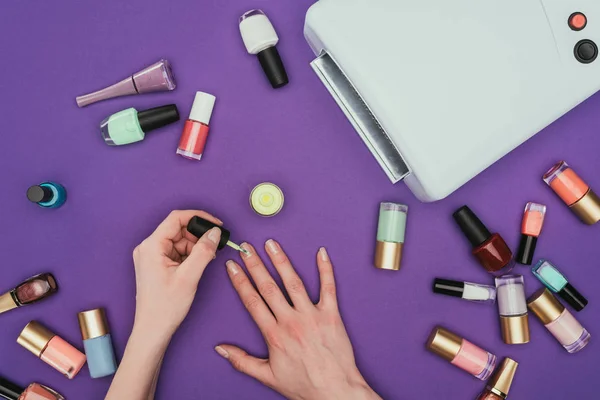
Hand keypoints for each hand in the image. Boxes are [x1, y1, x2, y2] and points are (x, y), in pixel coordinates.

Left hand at [132, 210, 221, 342]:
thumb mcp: (189, 276)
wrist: (152, 330)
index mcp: (151, 246)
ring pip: (179, 241)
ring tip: (205, 261)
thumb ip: (204, 251)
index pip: (176, 218)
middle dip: (198, 236)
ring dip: (195, 247)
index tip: (217, 224)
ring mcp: (150, 256)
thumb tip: (215, 232)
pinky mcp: (155, 264)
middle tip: (214, 247)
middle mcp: (148, 247)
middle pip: (178, 229)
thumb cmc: (165, 307)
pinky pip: (176, 251)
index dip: (199, 217)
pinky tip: (197, 266)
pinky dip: (189, 255)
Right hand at [215, 240, 380, 399]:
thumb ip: (242, 361)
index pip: (252, 301)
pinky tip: (321, 253)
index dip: (240, 281)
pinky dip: (325, 269)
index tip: (232, 266)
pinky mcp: (331, 315)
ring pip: (294, 282)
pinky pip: (328, 288)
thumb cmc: (304, 385)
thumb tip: (221, 349)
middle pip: (269, 286)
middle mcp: (291, 321)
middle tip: (246, 247)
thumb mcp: (267, 376)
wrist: (335, 391)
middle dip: (255, 264)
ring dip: (281, 261)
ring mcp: (312, 316)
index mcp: (274, 335)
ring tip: (272, 244)